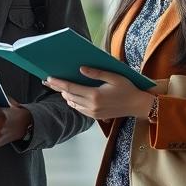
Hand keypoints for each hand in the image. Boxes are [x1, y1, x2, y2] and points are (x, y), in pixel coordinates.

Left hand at [45, 67, 160, 122]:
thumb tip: (81, 69)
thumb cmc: (127, 88)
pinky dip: (73, 102)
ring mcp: (93, 113)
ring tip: (60, 87)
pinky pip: (79, 109)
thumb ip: (96, 73)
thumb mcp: (114, 77)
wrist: (136, 105)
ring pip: (72, 104)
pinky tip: (72, 96)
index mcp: (95, 95)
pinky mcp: (96, 117)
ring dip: (66, 96)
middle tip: (51, 81)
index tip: (49, 78)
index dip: (59, 83)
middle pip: (69, 97)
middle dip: (59, 89)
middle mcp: (92, 106)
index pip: (71, 88)